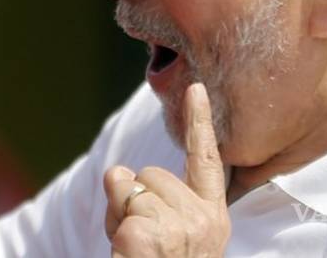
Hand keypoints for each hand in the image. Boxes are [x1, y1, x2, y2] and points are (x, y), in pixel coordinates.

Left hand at [103, 83, 228, 256]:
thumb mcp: (171, 238)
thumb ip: (157, 203)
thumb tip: (120, 175)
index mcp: (213, 218)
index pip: (207, 162)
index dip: (200, 122)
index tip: (195, 86)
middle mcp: (205, 221)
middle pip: (150, 173)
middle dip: (133, 200)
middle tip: (141, 242)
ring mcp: (181, 228)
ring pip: (129, 184)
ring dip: (120, 214)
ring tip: (136, 251)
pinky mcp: (151, 235)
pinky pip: (117, 206)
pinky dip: (113, 228)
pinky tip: (129, 256)